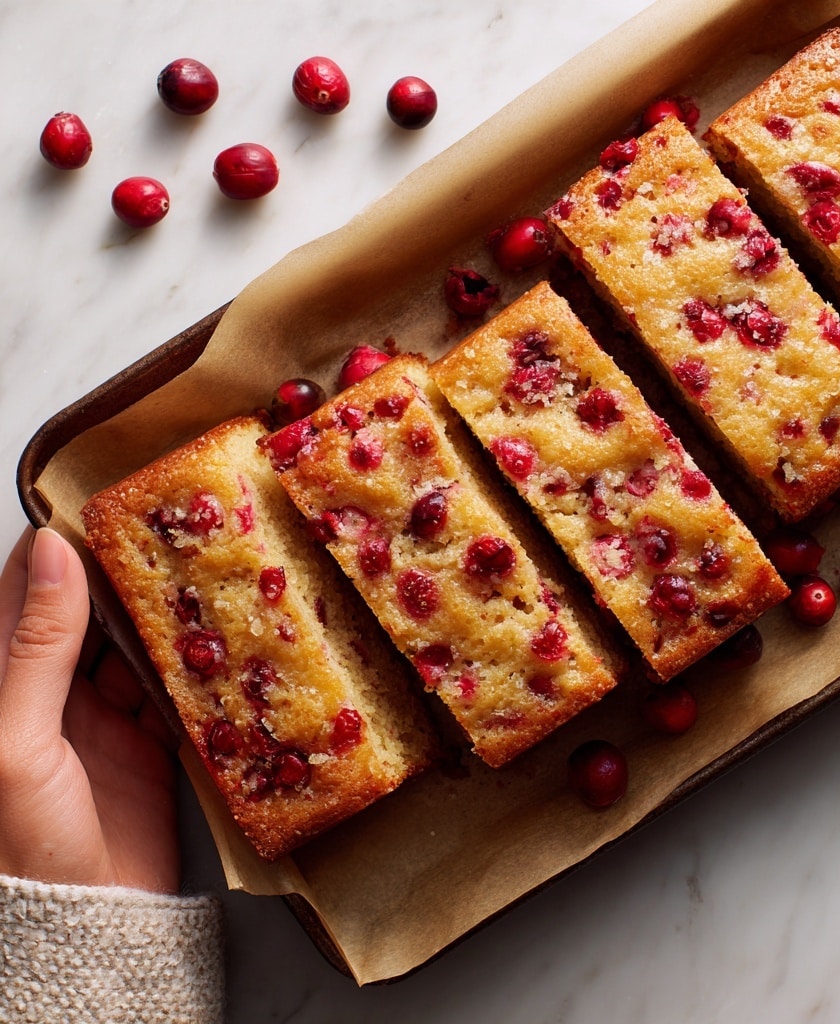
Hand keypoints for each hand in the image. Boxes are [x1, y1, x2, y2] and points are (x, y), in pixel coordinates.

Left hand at [0, 527, 179, 892]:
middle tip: (175, 532)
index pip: (29, 590)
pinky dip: (195, 665)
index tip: (108, 503)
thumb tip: (53, 554)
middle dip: (128, 573)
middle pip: (92, 610)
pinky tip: (219, 641)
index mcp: (2, 678)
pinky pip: (174, 687)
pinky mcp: (149, 740)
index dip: (64, 544)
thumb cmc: (26, 842)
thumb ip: (37, 645)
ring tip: (205, 574)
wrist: (89, 925)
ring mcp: (101, 714)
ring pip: (138, 644)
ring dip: (168, 615)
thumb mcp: (18, 738)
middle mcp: (49, 689)